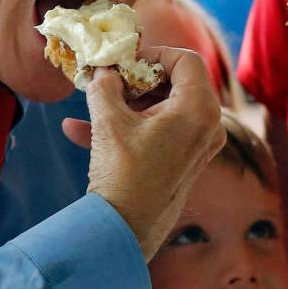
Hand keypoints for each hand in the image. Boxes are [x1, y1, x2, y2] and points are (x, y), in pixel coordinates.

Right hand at [62, 46, 223, 259]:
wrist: (124, 234)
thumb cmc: (123, 174)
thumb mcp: (109, 121)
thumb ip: (105, 85)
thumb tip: (103, 68)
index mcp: (199, 109)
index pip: (185, 60)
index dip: (154, 54)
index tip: (125, 62)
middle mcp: (208, 125)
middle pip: (177, 82)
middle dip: (138, 79)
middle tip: (109, 80)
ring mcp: (200, 145)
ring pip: (165, 107)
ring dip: (127, 103)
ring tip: (92, 104)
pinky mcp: (186, 161)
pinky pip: (160, 132)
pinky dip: (128, 127)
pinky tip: (79, 131)